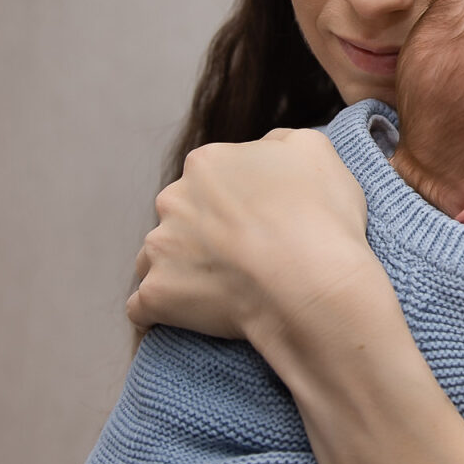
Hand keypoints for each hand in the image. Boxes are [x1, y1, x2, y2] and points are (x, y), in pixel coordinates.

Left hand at [126, 130, 372, 346]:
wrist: (310, 283)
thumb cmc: (320, 218)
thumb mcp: (314, 151)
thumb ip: (281, 143)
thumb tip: (267, 150)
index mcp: (207, 163)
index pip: (211, 179)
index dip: (236, 203)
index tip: (260, 225)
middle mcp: (173, 200)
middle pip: (180, 216)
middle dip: (202, 233)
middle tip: (243, 259)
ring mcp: (159, 248)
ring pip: (157, 257)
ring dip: (178, 271)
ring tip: (217, 292)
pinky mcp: (157, 295)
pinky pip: (143, 307)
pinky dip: (157, 313)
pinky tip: (176, 320)